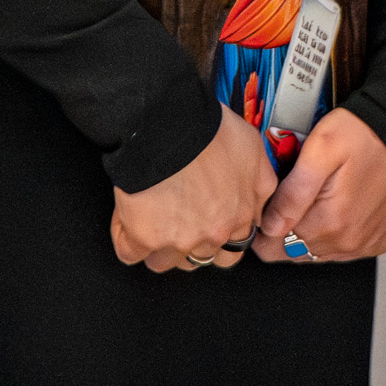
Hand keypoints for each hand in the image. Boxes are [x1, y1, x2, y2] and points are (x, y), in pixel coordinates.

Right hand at [111, 108, 274, 272]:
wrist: (169, 124)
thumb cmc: (209, 131)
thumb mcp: (253, 151)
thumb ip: (260, 184)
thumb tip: (257, 204)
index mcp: (239, 217)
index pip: (233, 249)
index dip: (216, 236)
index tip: (204, 224)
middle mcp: (212, 235)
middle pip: (199, 259)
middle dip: (188, 244)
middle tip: (176, 221)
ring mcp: (177, 240)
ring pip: (164, 262)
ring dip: (156, 246)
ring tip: (149, 219)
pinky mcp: (143, 238)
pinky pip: (128, 252)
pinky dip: (125, 238)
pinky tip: (127, 220)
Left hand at [257, 109, 385, 263]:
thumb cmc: (365, 134)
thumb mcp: (319, 150)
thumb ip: (292, 193)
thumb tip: (269, 227)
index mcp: (330, 222)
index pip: (274, 246)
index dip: (264, 226)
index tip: (268, 205)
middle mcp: (348, 241)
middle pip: (294, 252)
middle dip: (286, 228)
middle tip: (291, 195)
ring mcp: (365, 244)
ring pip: (317, 253)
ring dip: (309, 232)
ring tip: (315, 198)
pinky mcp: (378, 241)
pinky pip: (343, 250)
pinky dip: (334, 233)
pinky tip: (337, 206)